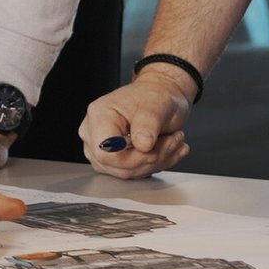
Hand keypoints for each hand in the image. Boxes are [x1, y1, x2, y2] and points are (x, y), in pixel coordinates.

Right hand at [77, 70, 192, 177]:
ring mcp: (101, 148)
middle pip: (117, 166)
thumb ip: (149, 123)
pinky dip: (154, 164)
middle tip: (173, 141)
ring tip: (173, 142)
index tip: (155, 147)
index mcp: (100, 115)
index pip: (106, 153)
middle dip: (151, 158)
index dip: (134, 158)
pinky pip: (132, 173)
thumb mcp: (158, 103)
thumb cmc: (155, 95)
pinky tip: (167, 149)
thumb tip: (143, 145)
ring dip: (156, 162)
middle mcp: (94, 132)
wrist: (160, 95)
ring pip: (126, 172)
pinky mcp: (112, 159)